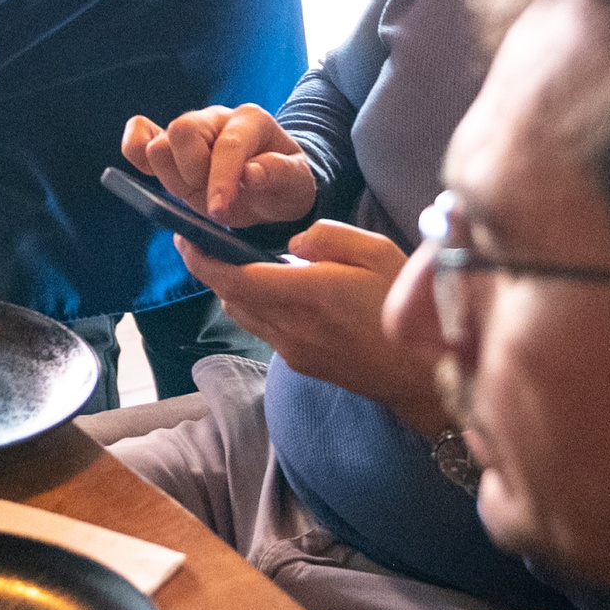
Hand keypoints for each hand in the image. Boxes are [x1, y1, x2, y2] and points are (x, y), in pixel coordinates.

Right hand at [121, 103, 314, 228]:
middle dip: (193, 175)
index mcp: (251, 120)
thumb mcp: (298, 185)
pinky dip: (134, 149)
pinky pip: (139, 135)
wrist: (271, 186)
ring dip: (172, 178)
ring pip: (159, 144)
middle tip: (213, 200)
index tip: (219, 213)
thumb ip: (279, 175)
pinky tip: (149, 171)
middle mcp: (216, 118)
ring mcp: (190, 129)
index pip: (227, 144)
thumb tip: (250, 174)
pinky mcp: (169, 145)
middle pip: (183, 131)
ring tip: (196, 192)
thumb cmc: (284, 183)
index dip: (221, 179)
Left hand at [178, 220, 450, 437]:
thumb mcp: (377, 252)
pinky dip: (258, 307)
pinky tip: (278, 291)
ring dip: (234, 290)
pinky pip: (265, 330)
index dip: (201, 258)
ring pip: (244, 315)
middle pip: (230, 297)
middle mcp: (292, 326)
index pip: (234, 278)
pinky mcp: (302, 363)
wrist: (424, 373)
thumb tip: (291, 243)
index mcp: (308, 293)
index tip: (184, 237)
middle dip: (213, 270)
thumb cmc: (406, 305)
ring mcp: (294, 350)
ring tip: (240, 262)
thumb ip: (327, 237)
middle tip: (207, 241)